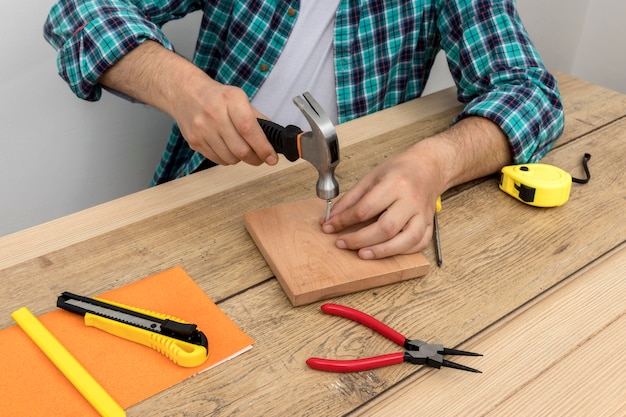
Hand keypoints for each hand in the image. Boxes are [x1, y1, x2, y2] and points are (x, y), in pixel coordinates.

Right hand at [99, 41, 277, 166]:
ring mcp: (201, 130)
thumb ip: (257, 117)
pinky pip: (216, 160)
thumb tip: (274, 136)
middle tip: (260, 157)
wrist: (180, 91)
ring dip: (240, 160)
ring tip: (242, 151)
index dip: (264, 148)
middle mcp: (215, 115)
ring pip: (229, 158)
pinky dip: (225, 159)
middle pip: (241, 149)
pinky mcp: (194, 141)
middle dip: (254, 157)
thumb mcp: (239, 99)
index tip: (272, 158)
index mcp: (230, 101)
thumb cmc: (213, 94)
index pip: (251, 129)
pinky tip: (225, 148)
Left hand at [321, 116, 510, 259]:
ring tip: (362, 254)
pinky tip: (385, 251)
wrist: (429, 167)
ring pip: (404, 241)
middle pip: (385, 228)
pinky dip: (401, 252)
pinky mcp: (430, 225)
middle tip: (341, 243)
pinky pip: (418, 244)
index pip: (365, 208)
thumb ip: (351, 198)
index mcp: (395, 184)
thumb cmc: (400, 171)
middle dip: (360, 239)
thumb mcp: (371, 177)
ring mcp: (422, 215)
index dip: (344, 221)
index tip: (330, 227)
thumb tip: (332, 217)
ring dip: (381, 251)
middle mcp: (411, 201)